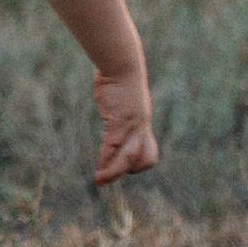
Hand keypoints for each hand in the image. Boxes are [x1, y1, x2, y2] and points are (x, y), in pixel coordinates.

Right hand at [90, 71, 157, 187]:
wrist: (121, 64)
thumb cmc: (119, 76)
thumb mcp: (122, 95)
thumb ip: (119, 102)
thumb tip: (109, 90)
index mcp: (143, 122)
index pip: (149, 151)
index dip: (139, 163)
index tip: (122, 165)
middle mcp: (141, 127)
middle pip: (146, 158)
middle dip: (129, 171)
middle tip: (109, 176)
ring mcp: (132, 126)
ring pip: (128, 157)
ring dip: (113, 173)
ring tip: (99, 181)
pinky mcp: (119, 122)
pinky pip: (113, 148)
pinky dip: (105, 161)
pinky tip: (98, 171)